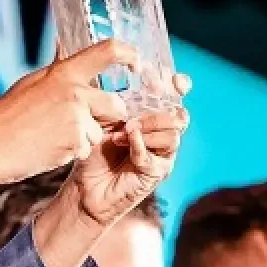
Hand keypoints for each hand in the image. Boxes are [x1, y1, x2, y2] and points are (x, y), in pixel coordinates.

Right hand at [0, 39, 133, 185]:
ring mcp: (76, 118)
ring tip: (53, 137)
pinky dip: (73, 152)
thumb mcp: (32, 83)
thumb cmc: (6, 116)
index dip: (129, 54)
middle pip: (116, 103)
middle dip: (109, 117)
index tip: (137, 64)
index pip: (107, 51)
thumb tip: (64, 46)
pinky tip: (50, 148)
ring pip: (100, 131)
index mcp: (64, 73)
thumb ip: (57, 70)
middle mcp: (75, 92)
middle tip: (83, 124)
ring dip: (84, 138)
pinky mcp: (75, 142)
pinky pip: (87, 149)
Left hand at [65, 74, 190, 226]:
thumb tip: (119, 90)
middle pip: (180, 116)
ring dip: (148, 131)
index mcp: (152, 115)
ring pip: (173, 136)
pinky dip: (141, 147)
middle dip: (158, 113)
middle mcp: (161, 133)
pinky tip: (125, 141)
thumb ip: (115, 104)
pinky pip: (157, 158)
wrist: (86, 187)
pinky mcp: (156, 173)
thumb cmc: (95, 152)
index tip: (167, 80)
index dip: (177, 85)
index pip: (175, 96)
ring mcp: (162, 154)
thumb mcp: (101, 121)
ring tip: (124, 132)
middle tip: (133, 117)